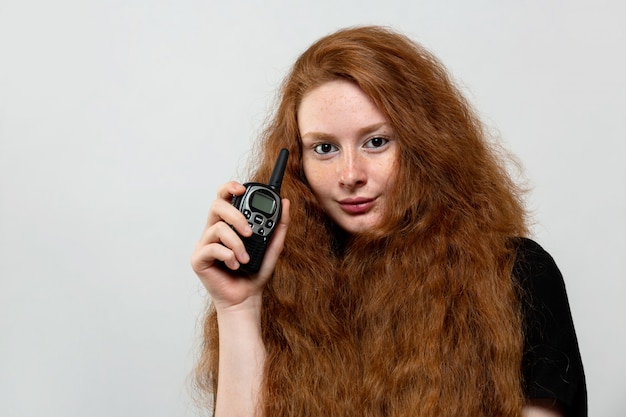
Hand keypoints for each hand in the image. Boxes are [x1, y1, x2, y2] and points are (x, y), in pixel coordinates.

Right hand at [190, 181, 290, 311]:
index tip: (242, 189)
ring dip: (237, 244)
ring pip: (218, 228)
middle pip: (217, 205)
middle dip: (236, 216)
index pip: (225, 198)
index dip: (229, 187)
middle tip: (249, 231)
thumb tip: (286, 202)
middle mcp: (214, 230)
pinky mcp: (198, 258)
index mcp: (228, 224)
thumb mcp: (273, 246)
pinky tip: (235, 266)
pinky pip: (212, 247)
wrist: (246, 298)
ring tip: (245, 258)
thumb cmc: (255, 272)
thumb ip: (279, 225)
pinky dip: (228, 256)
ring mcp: (204, 244)